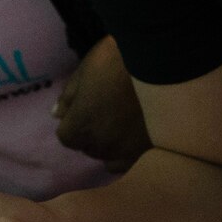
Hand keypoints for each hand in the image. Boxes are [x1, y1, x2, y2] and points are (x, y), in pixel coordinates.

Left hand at [53, 36, 150, 172]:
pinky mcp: (152, 150)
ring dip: (111, 144)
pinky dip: (130, 151)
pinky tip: (136, 134)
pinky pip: (133, 161)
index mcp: (81, 126)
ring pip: (110, 157)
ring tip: (122, 123)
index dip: (73, 121)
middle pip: (89, 147)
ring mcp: (129, 151)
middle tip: (105, 110)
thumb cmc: (117, 60)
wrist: (163, 60)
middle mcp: (103, 145)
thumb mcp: (85, 71)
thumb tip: (58, 115)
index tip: (85, 106)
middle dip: (91, 132)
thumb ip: (69, 97)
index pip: (67, 136)